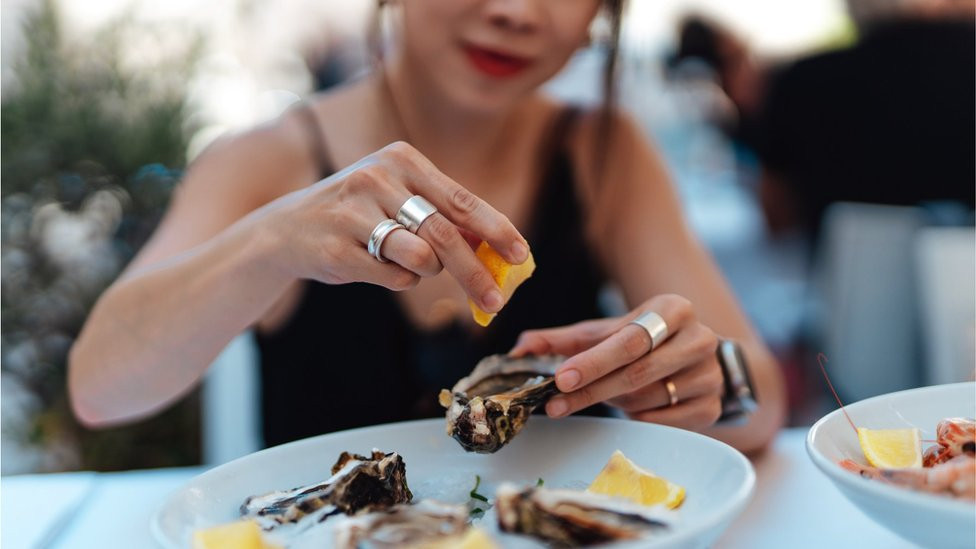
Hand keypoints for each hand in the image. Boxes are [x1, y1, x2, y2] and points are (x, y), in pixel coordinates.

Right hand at [265, 141, 528, 312]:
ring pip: (420, 259)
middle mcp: (377, 179)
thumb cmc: (359, 214)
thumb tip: (498, 249)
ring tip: (407, 262)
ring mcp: (354, 213)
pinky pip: (392, 277)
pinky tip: (375, 265)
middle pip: (445, 235)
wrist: (287, 229)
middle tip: (496, 302)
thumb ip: (444, 216)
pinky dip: (397, 280)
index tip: (521, 254)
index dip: (496, 230)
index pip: (462, 200)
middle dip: (475, 273)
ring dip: (425, 272)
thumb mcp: (399, 198)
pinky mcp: (337, 248)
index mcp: (401, 160)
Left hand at [509, 294, 722, 429]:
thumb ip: (563, 340)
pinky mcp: (712, 407)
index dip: (592, 362)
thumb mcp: (606, 333)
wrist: (696, 358)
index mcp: (674, 309)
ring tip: (603, 393)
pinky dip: (637, 416)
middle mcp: (700, 338)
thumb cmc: (643, 341)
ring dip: (614, 401)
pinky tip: (629, 405)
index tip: (559, 378)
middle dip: (591, 389)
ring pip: (646, 398)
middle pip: (637, 372)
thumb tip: (519, 349)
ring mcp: (709, 375)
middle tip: (555, 403)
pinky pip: (661, 421)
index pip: (628, 340)